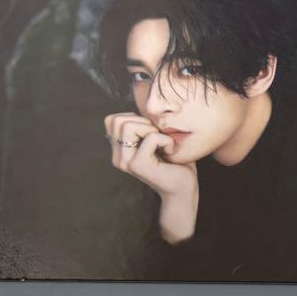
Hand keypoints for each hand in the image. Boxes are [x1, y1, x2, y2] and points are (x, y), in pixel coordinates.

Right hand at [103, 112, 198, 241]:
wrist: (184, 190)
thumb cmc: (175, 164)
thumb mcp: (156, 140)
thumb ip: (143, 127)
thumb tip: (141, 105)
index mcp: (119, 151)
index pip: (112, 120)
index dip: (133, 118)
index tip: (150, 131)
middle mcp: (118, 157)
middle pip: (117, 120)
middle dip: (142, 121)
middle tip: (158, 137)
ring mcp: (126, 162)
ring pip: (128, 126)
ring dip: (151, 129)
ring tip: (162, 143)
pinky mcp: (138, 165)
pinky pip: (151, 137)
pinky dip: (166, 140)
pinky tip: (171, 151)